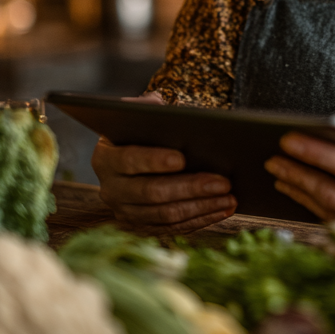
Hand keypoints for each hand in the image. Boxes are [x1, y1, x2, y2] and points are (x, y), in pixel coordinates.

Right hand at [91, 92, 235, 234]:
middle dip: (190, 188)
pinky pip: (173, 228)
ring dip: (201, 207)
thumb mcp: (138, 116)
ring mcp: (126, 212)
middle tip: (223, 182)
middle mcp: (111, 189)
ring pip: (165, 215)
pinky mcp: (142, 227)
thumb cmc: (141, 131)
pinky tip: (221, 210)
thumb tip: (159, 105)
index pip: (130, 159)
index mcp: (106, 158)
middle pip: (152, 193)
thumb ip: (146, 107)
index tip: (182, 158)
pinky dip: (199, 220)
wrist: (129, 156)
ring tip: (229, 198)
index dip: (155, 160)